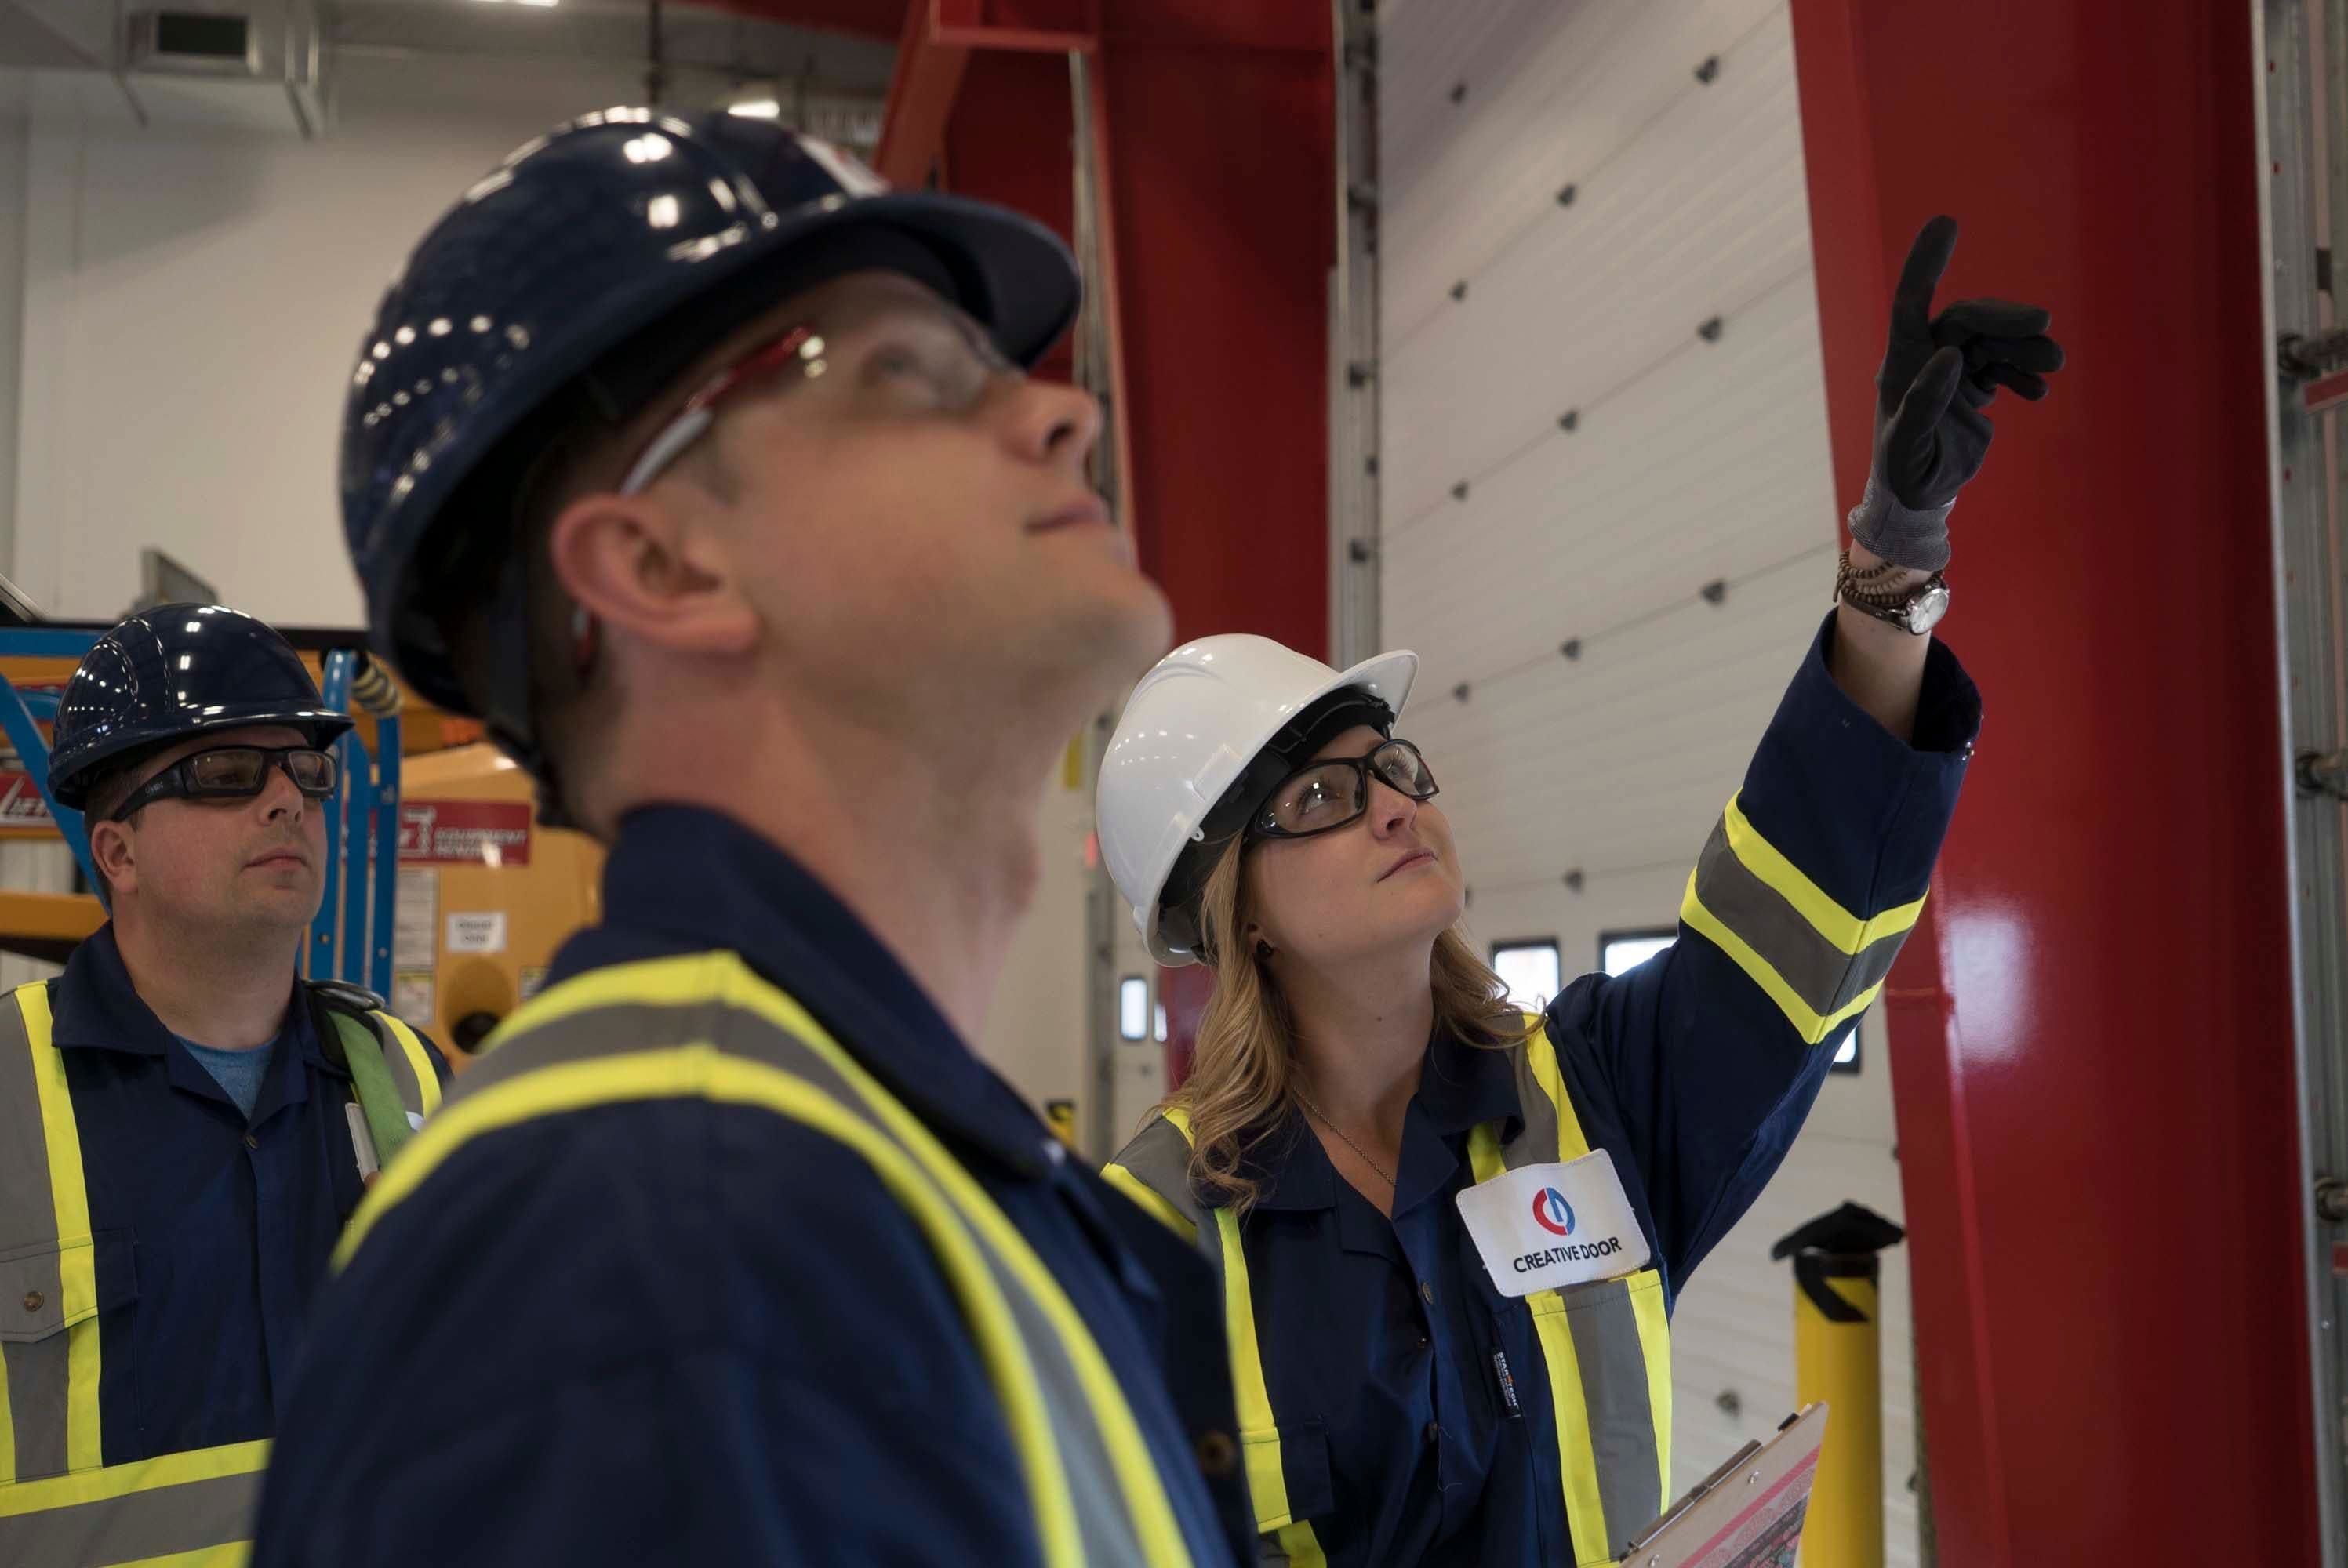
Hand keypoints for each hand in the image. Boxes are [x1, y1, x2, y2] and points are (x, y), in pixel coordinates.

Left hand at [1873, 215, 2064, 510]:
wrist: (1919, 498)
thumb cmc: (1905, 472)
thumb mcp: (1910, 445)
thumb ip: (1925, 401)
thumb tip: (1950, 355)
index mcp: (1903, 365)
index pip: (1911, 302)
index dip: (1926, 263)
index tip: (1947, 222)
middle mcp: (1925, 359)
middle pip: (1968, 320)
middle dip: (2006, 319)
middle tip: (2045, 325)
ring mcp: (1949, 371)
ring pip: (1992, 341)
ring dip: (2024, 347)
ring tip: (2054, 365)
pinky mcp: (1970, 387)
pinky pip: (2002, 365)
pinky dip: (2023, 373)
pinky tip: (2037, 393)